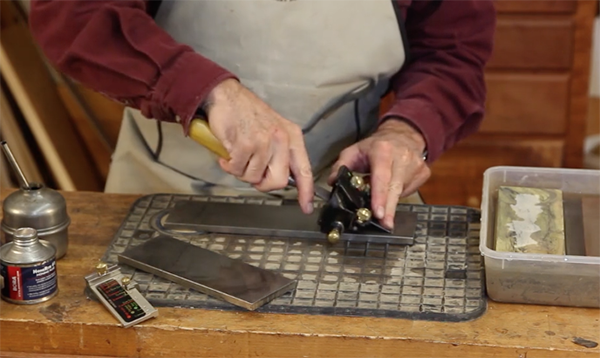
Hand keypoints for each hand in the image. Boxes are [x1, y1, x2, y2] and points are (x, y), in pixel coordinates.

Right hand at [203, 79, 314, 213]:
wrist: (227, 96)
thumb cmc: (248, 114)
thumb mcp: (274, 130)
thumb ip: (281, 154)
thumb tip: (279, 179)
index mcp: (292, 137)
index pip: (304, 169)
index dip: (306, 191)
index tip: (306, 207)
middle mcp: (282, 139)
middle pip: (278, 181)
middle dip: (262, 184)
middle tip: (251, 174)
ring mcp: (264, 142)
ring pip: (255, 178)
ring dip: (242, 172)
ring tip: (238, 157)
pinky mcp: (246, 144)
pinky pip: (238, 170)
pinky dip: (229, 166)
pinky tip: (228, 155)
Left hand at [327, 119, 430, 227]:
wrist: (402, 135)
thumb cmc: (375, 146)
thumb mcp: (354, 150)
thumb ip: (341, 165)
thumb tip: (333, 182)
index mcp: (382, 150)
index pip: (381, 176)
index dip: (379, 195)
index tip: (377, 212)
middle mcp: (402, 157)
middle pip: (395, 188)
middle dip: (388, 209)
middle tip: (384, 224)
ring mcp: (416, 165)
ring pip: (401, 192)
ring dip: (389, 201)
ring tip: (381, 201)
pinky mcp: (423, 173)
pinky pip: (409, 191)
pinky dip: (398, 195)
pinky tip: (392, 188)